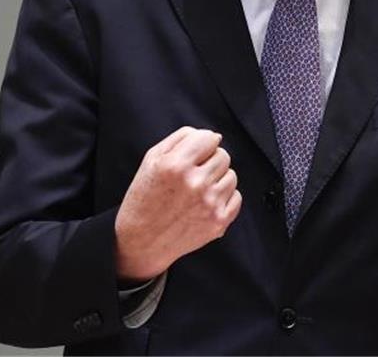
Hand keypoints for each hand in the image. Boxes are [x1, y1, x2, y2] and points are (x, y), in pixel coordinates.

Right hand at [114, 127, 241, 283]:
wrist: (141, 242)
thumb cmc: (144, 200)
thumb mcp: (151, 161)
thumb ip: (180, 139)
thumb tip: (211, 135)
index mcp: (175, 165)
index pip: (209, 138)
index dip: (203, 143)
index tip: (197, 152)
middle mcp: (195, 183)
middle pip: (223, 155)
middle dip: (210, 161)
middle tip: (194, 174)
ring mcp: (209, 203)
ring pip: (232, 175)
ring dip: (218, 179)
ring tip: (197, 190)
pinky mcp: (219, 221)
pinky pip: (236, 196)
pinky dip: (224, 198)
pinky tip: (205, 203)